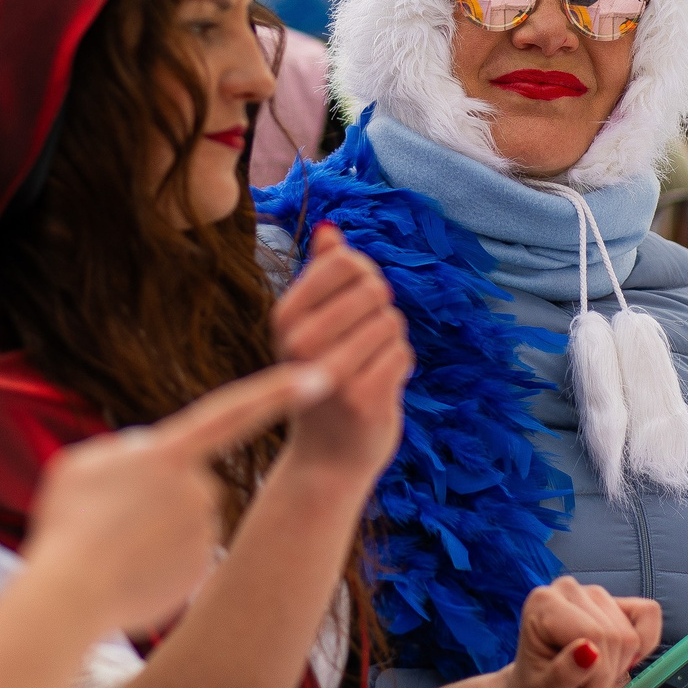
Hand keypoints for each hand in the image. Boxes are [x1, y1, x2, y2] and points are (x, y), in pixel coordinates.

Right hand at [24, 361, 330, 632]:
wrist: (68, 594)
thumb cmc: (67, 525)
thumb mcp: (80, 466)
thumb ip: (122, 454)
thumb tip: (144, 457)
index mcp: (172, 454)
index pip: (235, 412)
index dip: (280, 391)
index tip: (322, 376)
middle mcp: (200, 489)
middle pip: (185, 482)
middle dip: (153, 498)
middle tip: (107, 521)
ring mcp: (204, 532)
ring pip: (182, 522)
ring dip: (150, 533)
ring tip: (111, 548)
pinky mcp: (201, 571)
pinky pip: (180, 558)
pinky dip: (155, 565)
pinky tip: (127, 573)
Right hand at [272, 223, 410, 485]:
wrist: (325, 458)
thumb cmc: (320, 380)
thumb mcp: (309, 326)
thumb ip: (320, 275)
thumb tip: (329, 229)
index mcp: (285, 317)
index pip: (346, 262)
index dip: (364, 276)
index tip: (356, 302)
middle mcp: (300, 342)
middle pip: (374, 290)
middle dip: (380, 312)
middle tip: (363, 341)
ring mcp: (330, 372)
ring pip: (391, 323)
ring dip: (390, 342)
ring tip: (367, 365)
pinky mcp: (362, 398)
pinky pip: (402, 354)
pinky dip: (398, 367)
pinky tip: (377, 385)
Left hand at [497, 580, 660, 687]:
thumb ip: (565, 674)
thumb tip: (589, 651)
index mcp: (543, 604)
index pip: (594, 635)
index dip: (599, 677)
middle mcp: (567, 589)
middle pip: (615, 635)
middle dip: (607, 676)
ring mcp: (592, 593)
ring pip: (631, 634)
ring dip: (619, 667)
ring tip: (596, 683)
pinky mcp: (613, 602)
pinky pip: (648, 615)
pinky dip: (644, 646)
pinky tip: (619, 663)